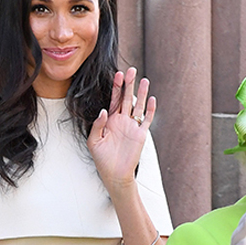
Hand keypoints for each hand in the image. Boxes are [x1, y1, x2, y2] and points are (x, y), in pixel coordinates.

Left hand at [87, 67, 154, 193]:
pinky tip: (151, 99)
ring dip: (141, 93)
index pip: (114, 99)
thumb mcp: (93, 141)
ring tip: (144, 80)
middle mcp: (122, 120)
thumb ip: (98, 125)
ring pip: (138, 106)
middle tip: (132, 70)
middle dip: (129, 84)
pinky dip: (149, 110)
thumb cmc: (102, 159)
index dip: (117, 87)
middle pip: (127, 98)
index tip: (118, 74)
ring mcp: (132, 127)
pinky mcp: (140, 135)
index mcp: (110, 120)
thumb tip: (104, 110)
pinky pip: (146, 120)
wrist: (114, 174)